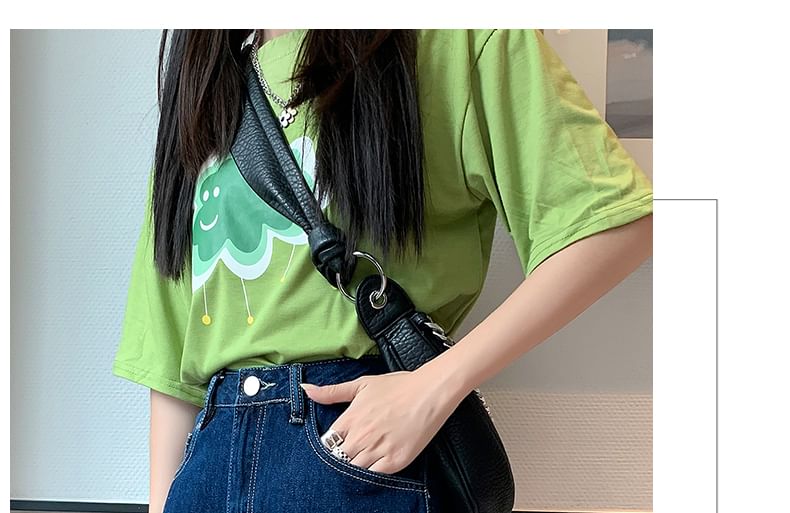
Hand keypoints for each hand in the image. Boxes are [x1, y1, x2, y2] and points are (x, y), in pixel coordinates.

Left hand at [300, 368, 464, 474]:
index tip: (336, 445)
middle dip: (340, 458)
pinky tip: (373, 467)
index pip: (327, 443)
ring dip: (353, 467)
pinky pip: (374, 477)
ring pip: (353, 470)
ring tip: (360, 460)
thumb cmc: (398, 386)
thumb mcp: (362, 384)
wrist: (430, 392)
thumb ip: (332, 391)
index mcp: (351, 418)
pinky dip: (370, 474)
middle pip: (338, 459)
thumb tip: (306, 389)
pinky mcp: (395, 461)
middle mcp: (362, 436)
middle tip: (348, 454)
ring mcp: (378, 450)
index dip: (329, 446)